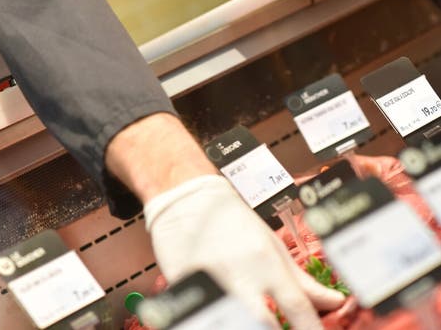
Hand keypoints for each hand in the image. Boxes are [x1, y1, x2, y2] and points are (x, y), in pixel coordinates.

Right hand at [145, 175, 343, 327]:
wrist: (187, 200)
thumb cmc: (232, 221)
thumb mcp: (271, 244)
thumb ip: (301, 280)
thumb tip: (335, 302)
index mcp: (265, 261)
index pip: (297, 306)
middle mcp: (239, 274)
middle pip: (262, 324)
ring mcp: (209, 283)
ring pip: (230, 322)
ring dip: (243, 325)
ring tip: (250, 321)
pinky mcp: (183, 289)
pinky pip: (201, 315)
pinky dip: (210, 319)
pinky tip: (220, 317)